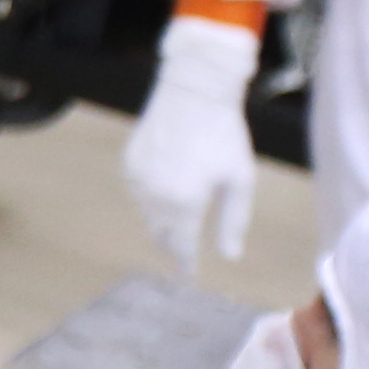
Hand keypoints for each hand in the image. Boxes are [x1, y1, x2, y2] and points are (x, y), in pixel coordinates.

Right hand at [130, 13, 260, 272]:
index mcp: (185, 203)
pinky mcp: (129, 163)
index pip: (181, 246)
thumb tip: (230, 256)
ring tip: (181, 214)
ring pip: (148, 214)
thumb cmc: (223, 135)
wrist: (193, 93)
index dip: (185, 264)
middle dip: (172, 245)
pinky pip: (139, 193)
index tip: (188, 275)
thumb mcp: (240, 180)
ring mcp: (138, 179)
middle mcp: (155, 196)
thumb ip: (233, 220)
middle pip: (160, 234)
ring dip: (163, 221)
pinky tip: (168, 186)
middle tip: (184, 250)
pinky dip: (152, 198)